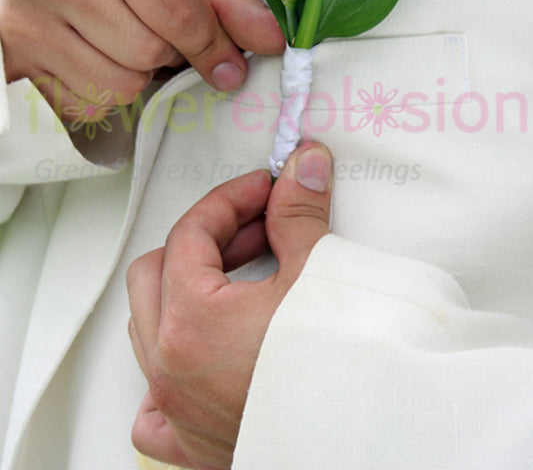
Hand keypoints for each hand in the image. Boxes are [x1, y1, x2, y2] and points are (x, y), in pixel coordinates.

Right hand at [0, 0, 284, 117]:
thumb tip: (273, 41)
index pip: (176, 7)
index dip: (212, 43)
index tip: (230, 63)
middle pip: (149, 51)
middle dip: (168, 52)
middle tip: (153, 29)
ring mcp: (27, 18)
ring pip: (119, 86)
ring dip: (138, 75)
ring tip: (122, 41)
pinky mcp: (17, 58)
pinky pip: (88, 105)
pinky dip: (106, 93)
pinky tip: (94, 58)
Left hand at [127, 142, 332, 469]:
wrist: (373, 442)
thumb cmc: (343, 374)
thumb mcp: (320, 276)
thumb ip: (299, 213)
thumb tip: (302, 168)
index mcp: (191, 322)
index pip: (190, 233)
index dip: (230, 199)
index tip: (263, 189)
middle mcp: (170, 368)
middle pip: (157, 272)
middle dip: (206, 239)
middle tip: (257, 229)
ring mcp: (176, 409)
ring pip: (148, 327)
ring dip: (187, 292)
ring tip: (241, 279)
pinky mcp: (192, 444)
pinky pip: (153, 405)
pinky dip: (170, 369)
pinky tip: (205, 355)